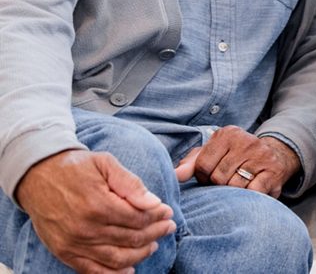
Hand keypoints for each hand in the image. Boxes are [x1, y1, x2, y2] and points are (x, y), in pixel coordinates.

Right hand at [14, 149, 175, 273]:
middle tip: (168, 227)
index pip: (139, 218)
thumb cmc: (75, 167)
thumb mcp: (105, 163)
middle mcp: (85, 228)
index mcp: (98, 204)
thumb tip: (154, 202)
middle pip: (131, 238)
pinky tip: (130, 269)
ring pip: (117, 258)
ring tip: (154, 245)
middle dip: (155, 233)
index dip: (158, 216)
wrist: (37, 176)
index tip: (168, 212)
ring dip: (140, 254)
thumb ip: (130, 183)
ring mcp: (74, 244)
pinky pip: (92, 271)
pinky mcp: (64, 252)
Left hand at [174, 127, 298, 198]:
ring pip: (234, 186)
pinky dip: (249, 195)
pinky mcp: (274, 172)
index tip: (211, 176)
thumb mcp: (214, 154)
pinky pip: (253, 192)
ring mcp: (262, 156)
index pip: (202, 165)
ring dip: (235, 192)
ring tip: (240, 184)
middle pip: (218, 177)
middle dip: (219, 185)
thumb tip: (175, 176)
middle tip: (228, 180)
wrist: (275, 156)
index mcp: (227, 134)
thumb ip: (192, 163)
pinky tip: (252, 189)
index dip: (203, 177)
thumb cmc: (236, 157)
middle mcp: (246, 141)